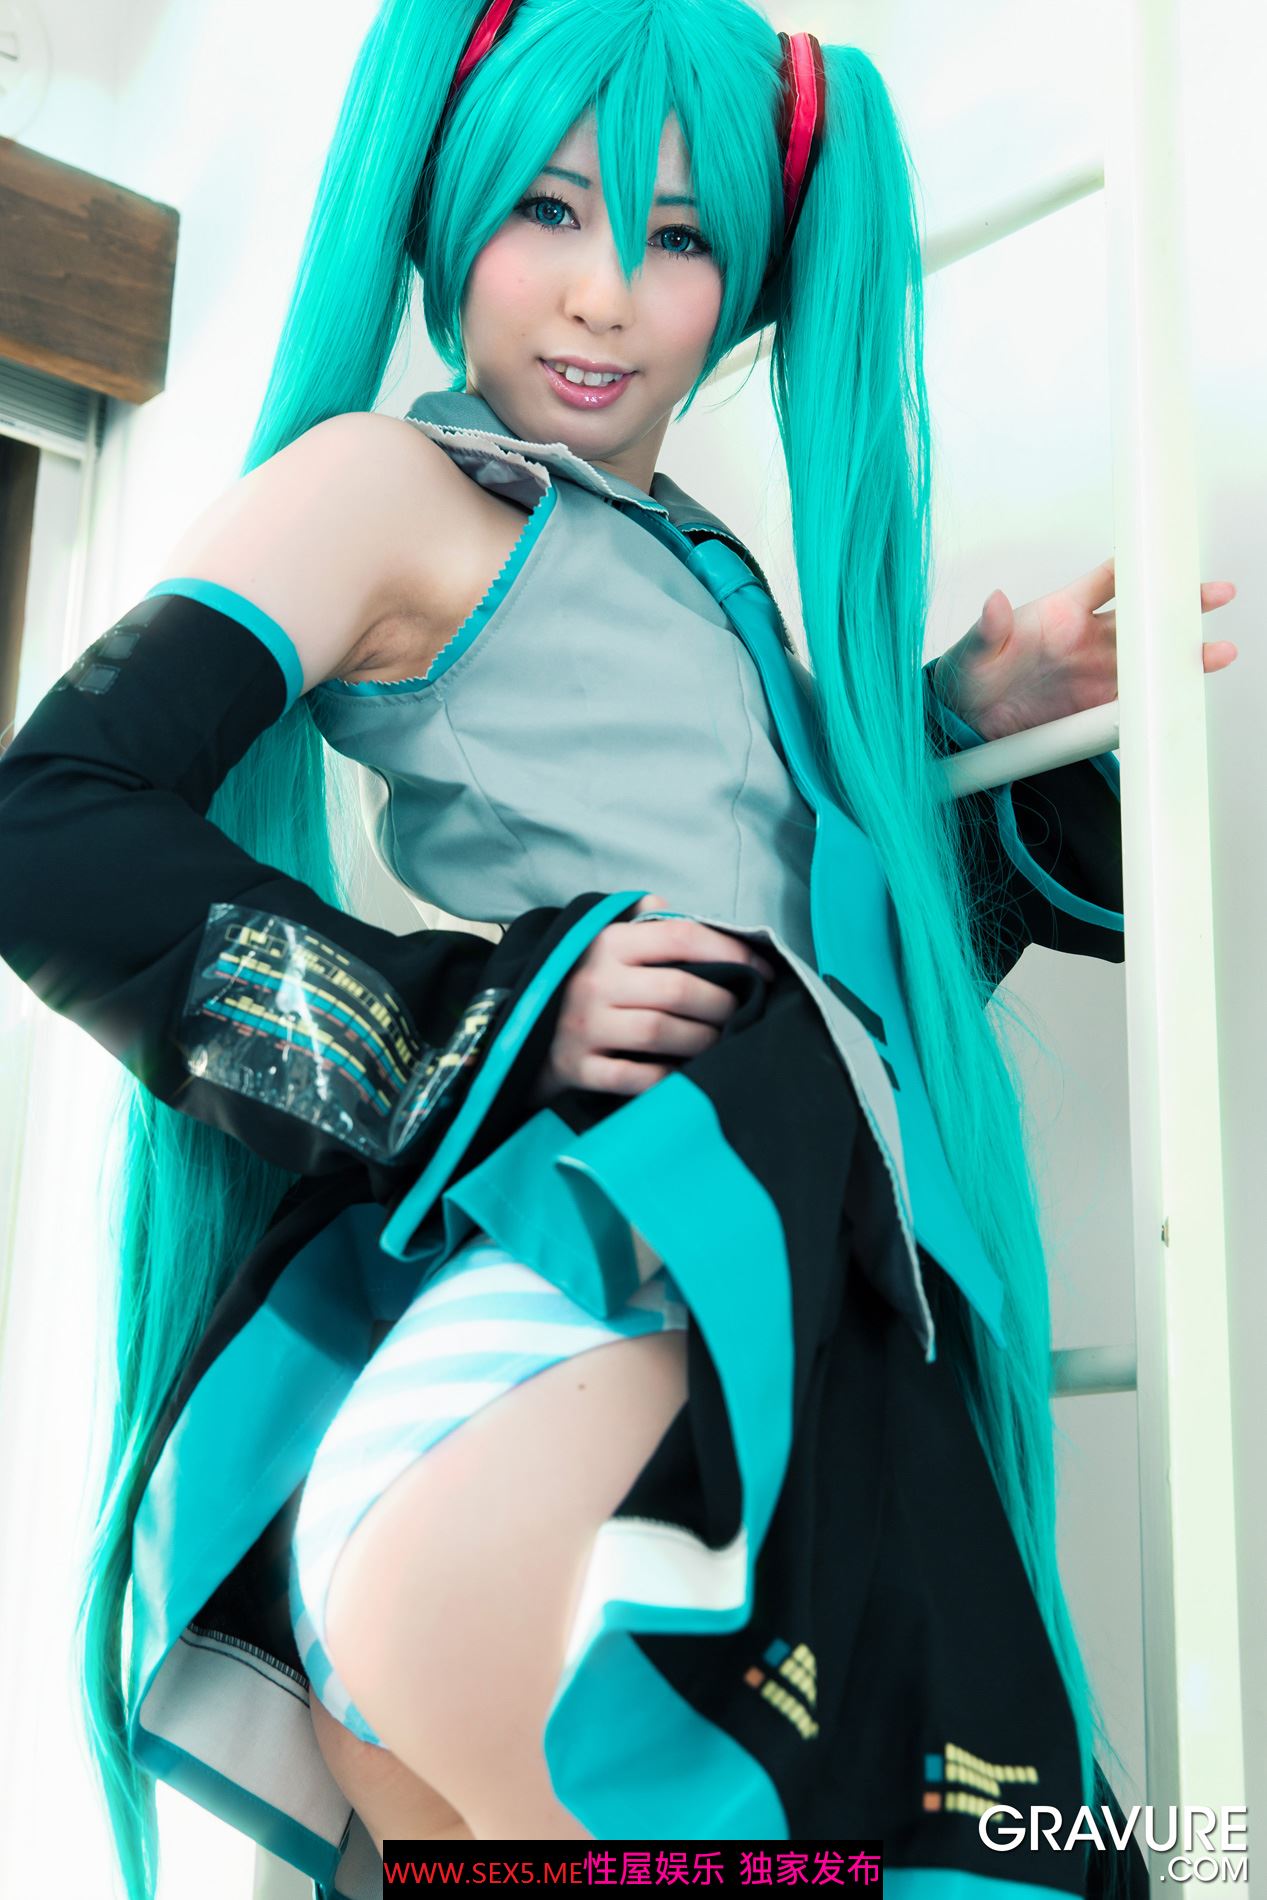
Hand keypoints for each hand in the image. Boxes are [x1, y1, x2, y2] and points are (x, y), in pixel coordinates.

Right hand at [528, 893, 776, 1106]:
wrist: (521, 1032)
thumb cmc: (584, 984)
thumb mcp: (605, 942)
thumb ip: (645, 922)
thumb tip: (682, 910)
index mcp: (608, 943)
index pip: (682, 937)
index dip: (731, 952)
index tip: (763, 972)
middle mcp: (594, 981)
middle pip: (679, 990)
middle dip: (723, 1004)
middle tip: (740, 1014)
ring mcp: (584, 1027)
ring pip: (663, 1033)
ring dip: (704, 1041)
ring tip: (720, 1042)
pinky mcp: (578, 1068)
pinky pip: (638, 1077)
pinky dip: (670, 1077)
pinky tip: (686, 1074)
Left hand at [932, 557, 1238, 741]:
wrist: (965, 722)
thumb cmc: (968, 675)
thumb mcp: (971, 652)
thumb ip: (987, 629)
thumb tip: (993, 602)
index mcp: (1061, 613)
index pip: (1107, 581)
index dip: (1136, 565)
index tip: (1167, 552)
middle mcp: (1087, 639)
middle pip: (1143, 614)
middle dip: (1180, 603)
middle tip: (1216, 594)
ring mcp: (1096, 672)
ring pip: (1150, 656)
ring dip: (1183, 654)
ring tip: (1219, 653)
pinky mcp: (1097, 706)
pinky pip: (1138, 698)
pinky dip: (1163, 695)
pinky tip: (1188, 692)